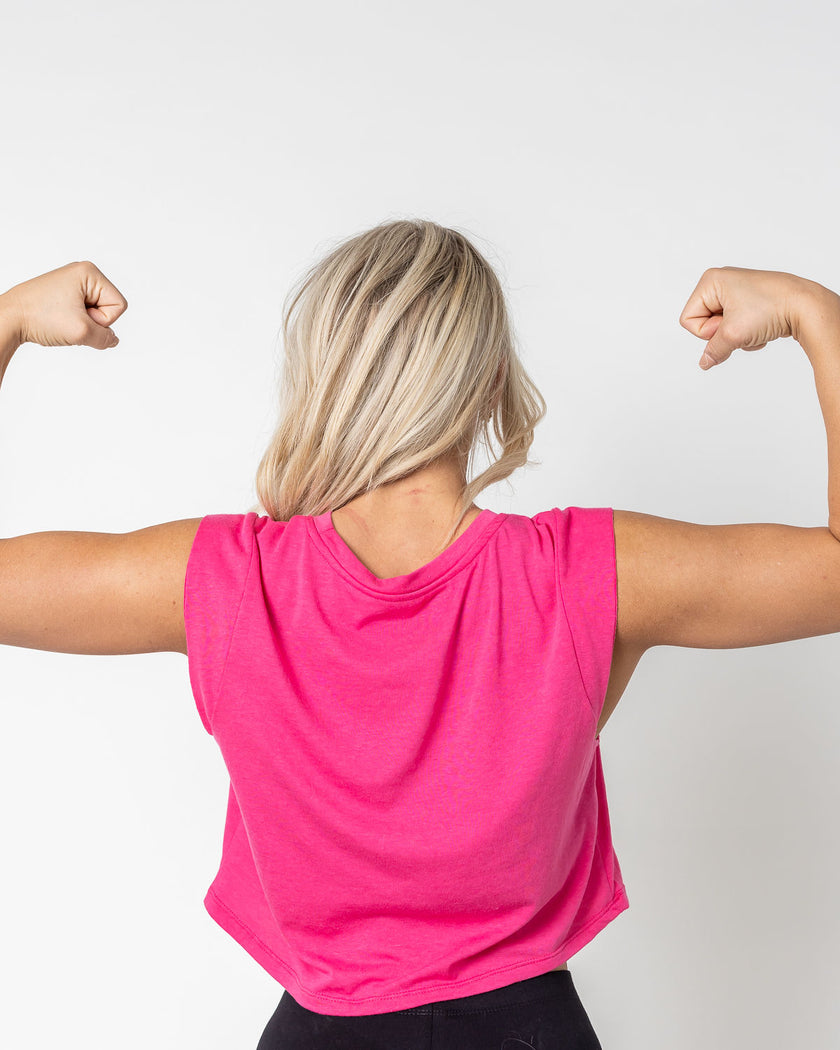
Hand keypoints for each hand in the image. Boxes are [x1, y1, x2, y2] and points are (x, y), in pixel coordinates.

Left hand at [1, 260, 126, 350]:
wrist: (10, 318)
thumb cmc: (39, 317)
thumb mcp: (82, 332)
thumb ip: (106, 338)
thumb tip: (112, 340)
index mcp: (89, 272)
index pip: (119, 305)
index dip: (103, 320)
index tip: (79, 318)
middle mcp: (82, 274)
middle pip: (108, 308)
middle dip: (92, 322)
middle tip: (68, 320)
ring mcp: (72, 283)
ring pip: (96, 313)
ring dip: (83, 324)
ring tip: (61, 321)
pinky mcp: (64, 294)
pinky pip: (83, 313)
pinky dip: (75, 323)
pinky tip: (59, 321)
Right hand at [679, 266, 805, 369]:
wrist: (805, 305)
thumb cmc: (771, 307)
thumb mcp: (734, 334)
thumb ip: (713, 351)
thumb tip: (705, 362)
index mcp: (710, 281)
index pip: (688, 320)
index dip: (706, 331)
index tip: (728, 325)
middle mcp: (721, 283)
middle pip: (704, 324)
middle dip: (723, 333)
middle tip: (743, 327)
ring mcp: (736, 291)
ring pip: (721, 328)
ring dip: (737, 336)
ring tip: (755, 327)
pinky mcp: (750, 301)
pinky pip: (736, 326)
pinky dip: (747, 332)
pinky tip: (762, 328)